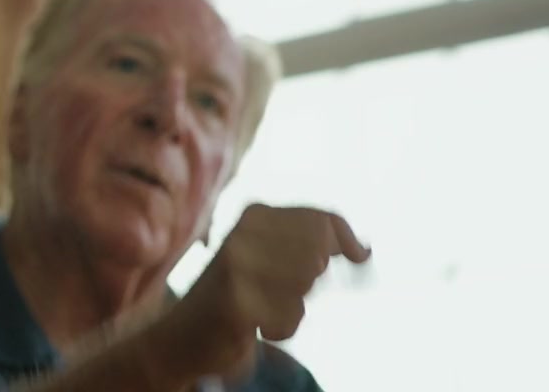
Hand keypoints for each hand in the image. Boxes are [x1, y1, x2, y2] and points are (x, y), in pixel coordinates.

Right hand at [150, 204, 371, 381]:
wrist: (183, 334)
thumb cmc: (237, 294)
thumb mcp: (273, 257)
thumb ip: (316, 244)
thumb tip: (365, 251)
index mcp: (254, 214)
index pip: (321, 217)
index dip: (347, 241)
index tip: (359, 259)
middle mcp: (242, 232)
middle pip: (318, 251)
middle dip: (311, 281)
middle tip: (285, 292)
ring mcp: (235, 265)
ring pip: (305, 285)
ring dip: (295, 307)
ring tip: (266, 309)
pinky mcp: (234, 301)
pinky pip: (290, 317)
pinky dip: (282, 328)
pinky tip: (258, 328)